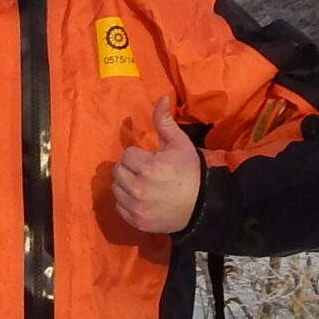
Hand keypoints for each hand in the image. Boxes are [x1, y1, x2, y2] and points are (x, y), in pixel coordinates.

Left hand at [114, 98, 202, 233]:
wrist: (203, 206)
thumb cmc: (190, 172)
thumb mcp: (180, 144)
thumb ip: (164, 121)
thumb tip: (161, 97)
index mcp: (150, 167)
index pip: (127, 155)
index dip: (139, 156)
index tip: (151, 160)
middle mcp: (140, 188)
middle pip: (118, 172)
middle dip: (130, 169)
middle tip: (146, 172)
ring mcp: (137, 207)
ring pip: (116, 190)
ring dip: (126, 185)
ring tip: (143, 185)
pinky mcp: (137, 222)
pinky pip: (119, 207)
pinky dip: (127, 203)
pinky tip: (142, 199)